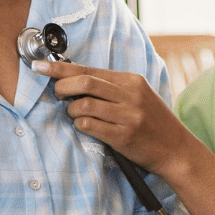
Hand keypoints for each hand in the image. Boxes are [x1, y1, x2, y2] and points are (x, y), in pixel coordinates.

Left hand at [34, 60, 195, 176]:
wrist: (175, 148)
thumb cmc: (152, 121)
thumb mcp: (137, 95)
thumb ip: (110, 87)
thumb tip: (74, 79)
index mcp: (131, 81)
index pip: (89, 68)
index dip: (60, 68)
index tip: (39, 66)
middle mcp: (130, 95)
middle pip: (84, 82)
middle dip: (61, 87)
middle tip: (56, 94)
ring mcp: (127, 116)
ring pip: (84, 105)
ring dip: (71, 110)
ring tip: (75, 114)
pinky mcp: (123, 136)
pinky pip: (90, 126)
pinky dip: (80, 125)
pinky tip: (84, 126)